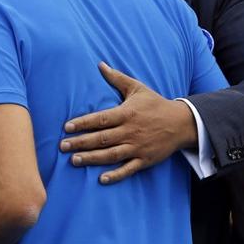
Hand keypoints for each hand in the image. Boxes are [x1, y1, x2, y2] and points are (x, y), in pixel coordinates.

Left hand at [60, 62, 197, 183]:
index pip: (101, 119)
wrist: (181, 123)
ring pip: (111, 155)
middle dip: (81, 142)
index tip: (66, 127)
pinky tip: (101, 179)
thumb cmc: (155, 104)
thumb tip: (100, 64)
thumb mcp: (137, 88)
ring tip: (74, 160)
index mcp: (127, 113)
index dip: (83, 123)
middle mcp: (130, 131)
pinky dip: (116, 175)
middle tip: (62, 146)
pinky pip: (128, 169)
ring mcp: (138, 147)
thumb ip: (116, 78)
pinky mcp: (145, 160)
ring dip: (92, 158)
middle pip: (102, 138)